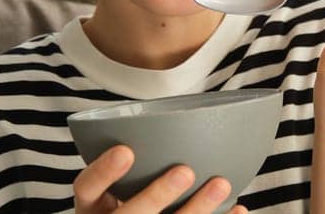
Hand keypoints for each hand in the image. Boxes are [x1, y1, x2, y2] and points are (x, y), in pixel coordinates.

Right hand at [74, 145, 247, 213]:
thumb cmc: (126, 200)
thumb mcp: (114, 185)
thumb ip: (133, 161)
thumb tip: (177, 119)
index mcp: (92, 208)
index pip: (86, 188)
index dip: (103, 171)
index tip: (126, 151)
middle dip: (157, 195)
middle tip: (184, 171)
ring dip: (197, 209)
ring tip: (222, 184)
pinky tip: (238, 210)